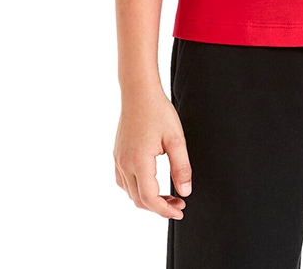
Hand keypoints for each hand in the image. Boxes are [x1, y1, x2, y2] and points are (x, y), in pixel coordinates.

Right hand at [114, 90, 193, 219]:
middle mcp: (125, 164)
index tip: (180, 210)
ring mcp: (118, 159)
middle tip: (178, 203)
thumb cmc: (158, 111)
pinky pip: (123, 181)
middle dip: (159, 207)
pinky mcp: (117, 154)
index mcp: (139, 162)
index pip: (150, 198)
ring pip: (130, 192)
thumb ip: (182, 167)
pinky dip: (136, 189)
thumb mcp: (176, 139)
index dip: (165, 210)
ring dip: (147, 199)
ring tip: (167, 195)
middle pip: (139, 199)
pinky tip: (149, 183)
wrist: (139, 92)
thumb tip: (185, 191)